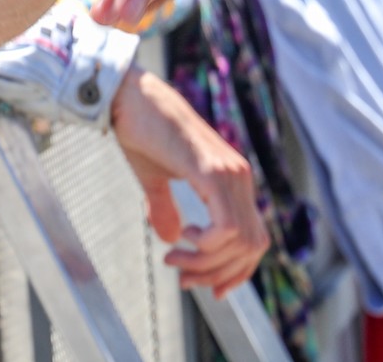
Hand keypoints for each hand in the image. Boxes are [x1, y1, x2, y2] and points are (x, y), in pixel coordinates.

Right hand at [110, 68, 267, 296]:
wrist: (128, 95)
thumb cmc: (139, 130)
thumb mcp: (155, 178)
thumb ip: (166, 207)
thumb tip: (171, 239)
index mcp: (231, 179)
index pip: (254, 240)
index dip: (236, 271)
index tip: (208, 288)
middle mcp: (239, 176)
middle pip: (252, 248)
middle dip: (218, 274)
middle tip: (182, 278)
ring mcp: (230, 173)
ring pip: (241, 242)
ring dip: (206, 263)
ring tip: (173, 259)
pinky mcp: (212, 172)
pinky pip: (227, 227)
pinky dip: (207, 245)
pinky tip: (183, 237)